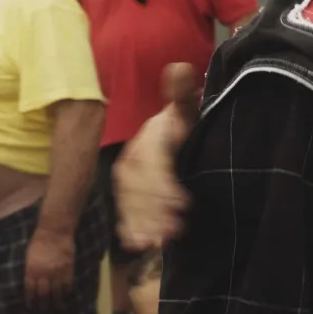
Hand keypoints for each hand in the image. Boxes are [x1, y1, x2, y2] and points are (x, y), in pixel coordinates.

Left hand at [24, 227, 74, 306]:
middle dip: (43, 304)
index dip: (30, 300)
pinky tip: (66, 294)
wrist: (55, 232)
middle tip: (43, 310)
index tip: (31, 306)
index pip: (30, 291)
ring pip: (57, 292)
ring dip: (57, 301)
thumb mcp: (29, 257)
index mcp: (31, 271)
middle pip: (43, 294)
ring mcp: (57, 272)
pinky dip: (67, 291)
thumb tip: (30, 282)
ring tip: (57, 307)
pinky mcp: (68, 268)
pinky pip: (68, 283)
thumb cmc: (38, 242)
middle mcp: (44, 274)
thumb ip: (30, 271)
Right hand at [113, 63, 199, 250]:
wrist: (175, 136)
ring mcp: (128, 180)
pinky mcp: (129, 196)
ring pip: (130, 203)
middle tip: (176, 229)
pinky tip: (139, 245)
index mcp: (148, 140)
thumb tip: (180, 68)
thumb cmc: (184, 125)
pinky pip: (125, 212)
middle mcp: (133, 160)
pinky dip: (130, 229)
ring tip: (160, 241)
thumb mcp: (187, 110)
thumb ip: (183, 95)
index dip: (164, 185)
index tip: (184, 204)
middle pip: (138, 188)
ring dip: (143, 223)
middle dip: (155, 210)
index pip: (152, 163)